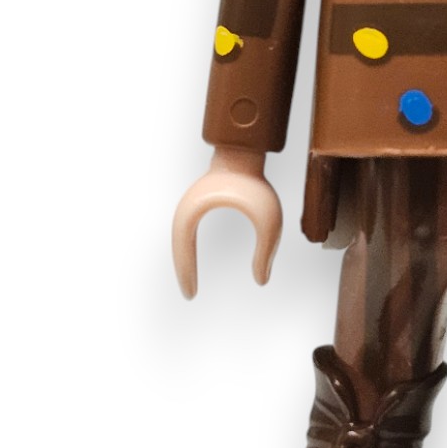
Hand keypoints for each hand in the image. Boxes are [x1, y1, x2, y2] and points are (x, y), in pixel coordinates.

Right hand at [172, 147, 282, 295]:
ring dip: (184, 261)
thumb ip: (267, 251)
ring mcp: (190, 204)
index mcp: (194, 211)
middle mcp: (186, 208)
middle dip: (182, 272)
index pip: (183, 250)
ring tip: (190, 284)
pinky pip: (187, 232)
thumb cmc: (256, 183)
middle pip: (178, 247)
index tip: (191, 294)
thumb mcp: (268, 220)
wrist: (245, 152)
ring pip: (180, 240)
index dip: (186, 273)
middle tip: (189, 295)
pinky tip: (195, 263)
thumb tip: (262, 281)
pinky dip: (188, 250)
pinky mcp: (197, 203)